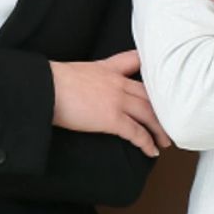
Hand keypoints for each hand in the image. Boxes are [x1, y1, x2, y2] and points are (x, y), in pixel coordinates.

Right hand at [50, 49, 169, 156]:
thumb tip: (84, 89)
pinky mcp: (111, 118)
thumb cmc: (50, 82)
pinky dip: (147, 142)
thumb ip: (88, 78)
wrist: (44, 88)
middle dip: (162, 109)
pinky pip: (136, 132)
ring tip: (165, 142)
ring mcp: (116, 100)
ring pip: (148, 113)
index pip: (135, 61)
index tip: (160, 78)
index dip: (149, 69)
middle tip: (169, 122)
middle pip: (149, 94)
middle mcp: (117, 82)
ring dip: (159, 129)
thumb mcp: (75, 71)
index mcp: (107, 68)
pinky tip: (152, 151)